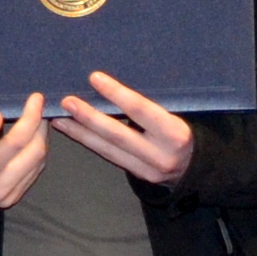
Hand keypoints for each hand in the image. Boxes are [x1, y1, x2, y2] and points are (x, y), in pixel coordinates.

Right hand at [0, 95, 49, 209]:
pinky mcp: (12, 199)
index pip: (17, 142)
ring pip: (39, 163)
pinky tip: (29, 140)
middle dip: (40, 127)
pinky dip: (36, 153)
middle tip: (37, 108)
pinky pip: (34, 173)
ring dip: (40, 139)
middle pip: (35, 153)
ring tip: (34, 121)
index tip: (36, 98)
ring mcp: (7, 196)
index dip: (31, 117)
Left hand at [58, 71, 194, 186]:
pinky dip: (89, 142)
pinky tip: (72, 131)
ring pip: (108, 149)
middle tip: (67, 102)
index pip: (141, 111)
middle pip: (118, 135)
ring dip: (80, 133)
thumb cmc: (184, 131)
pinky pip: (109, 157)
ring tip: (59, 118)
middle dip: (89, 118)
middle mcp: (161, 155)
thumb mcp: (178, 115)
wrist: (197, 168)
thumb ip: (151, 106)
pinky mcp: (137, 177)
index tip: (95, 78)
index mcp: (175, 134)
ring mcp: (148, 170)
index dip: (117, 94)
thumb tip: (114, 84)